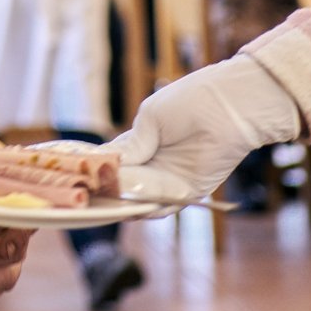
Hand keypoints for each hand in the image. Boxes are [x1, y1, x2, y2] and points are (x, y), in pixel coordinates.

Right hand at [105, 55, 302, 194]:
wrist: (232, 107)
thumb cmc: (192, 101)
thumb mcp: (152, 118)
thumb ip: (131, 145)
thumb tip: (109, 166)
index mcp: (142, 140)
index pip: (113, 161)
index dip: (96, 170)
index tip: (78, 178)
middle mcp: (154, 162)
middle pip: (124, 184)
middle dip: (107, 192)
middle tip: (87, 198)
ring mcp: (170, 179)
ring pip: (140, 199)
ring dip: (124, 203)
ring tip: (105, 204)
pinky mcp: (189, 191)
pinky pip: (164, 206)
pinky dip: (146, 210)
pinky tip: (130, 207)